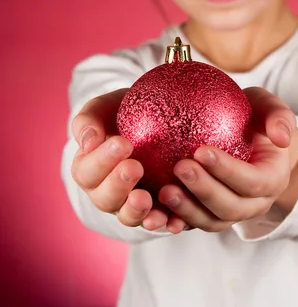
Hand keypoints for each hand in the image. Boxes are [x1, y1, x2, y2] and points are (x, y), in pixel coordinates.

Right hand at [71, 89, 171, 230]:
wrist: (155, 119)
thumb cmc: (123, 112)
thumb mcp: (104, 108)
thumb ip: (88, 121)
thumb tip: (88, 142)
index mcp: (89, 170)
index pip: (87, 172)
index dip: (102, 161)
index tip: (123, 143)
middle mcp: (107, 193)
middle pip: (105, 199)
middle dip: (119, 185)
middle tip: (135, 167)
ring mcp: (131, 205)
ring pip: (128, 217)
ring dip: (136, 211)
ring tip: (146, 199)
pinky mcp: (158, 211)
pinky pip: (161, 223)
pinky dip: (166, 224)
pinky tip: (175, 222)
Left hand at [158, 87, 297, 233]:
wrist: (245, 139)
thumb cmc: (254, 118)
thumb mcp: (268, 107)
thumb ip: (279, 116)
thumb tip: (281, 137)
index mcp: (272, 179)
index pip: (252, 181)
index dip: (228, 171)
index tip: (200, 151)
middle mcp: (254, 203)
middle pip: (230, 207)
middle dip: (204, 190)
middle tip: (180, 168)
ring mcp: (231, 213)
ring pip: (211, 221)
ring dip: (187, 210)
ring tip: (163, 192)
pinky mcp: (209, 216)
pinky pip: (192, 224)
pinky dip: (174, 221)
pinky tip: (153, 212)